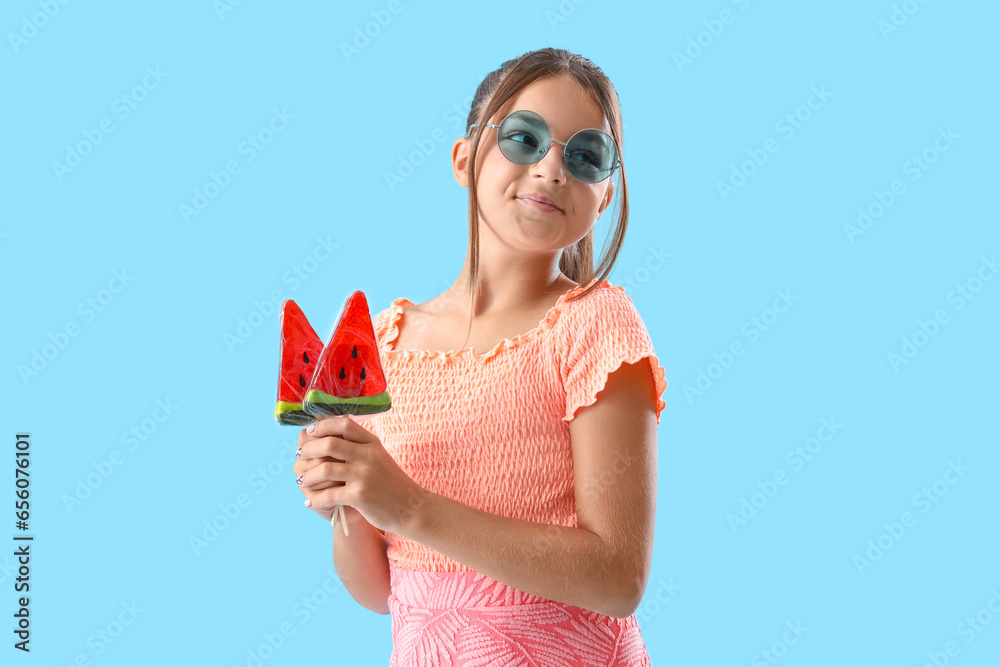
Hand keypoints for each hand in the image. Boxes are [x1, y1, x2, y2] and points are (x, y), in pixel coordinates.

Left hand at [295, 415, 427, 533]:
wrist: (411, 508)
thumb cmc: (391, 483)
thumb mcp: (379, 457)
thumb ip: (359, 446)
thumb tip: (330, 436)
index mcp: (372, 443)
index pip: (344, 425)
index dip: (323, 426)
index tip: (309, 433)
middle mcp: (368, 456)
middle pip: (330, 444)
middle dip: (309, 450)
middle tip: (300, 457)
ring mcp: (365, 475)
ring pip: (325, 469)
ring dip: (308, 477)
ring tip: (302, 482)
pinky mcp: (361, 496)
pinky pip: (329, 495)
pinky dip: (316, 500)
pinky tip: (310, 503)